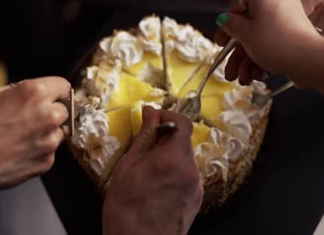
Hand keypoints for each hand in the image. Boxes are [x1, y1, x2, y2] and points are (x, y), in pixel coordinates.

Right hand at [0, 77, 69, 211]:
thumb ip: (22, 90)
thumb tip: (37, 91)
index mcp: (35, 94)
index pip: (64, 86)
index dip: (57, 91)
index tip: (54, 96)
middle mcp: (48, 115)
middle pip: (64, 110)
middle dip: (52, 112)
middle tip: (32, 119)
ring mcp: (50, 140)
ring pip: (60, 131)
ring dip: (47, 132)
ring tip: (22, 136)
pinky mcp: (48, 160)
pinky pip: (51, 151)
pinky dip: (40, 150)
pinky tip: (21, 150)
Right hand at [103, 107, 202, 234]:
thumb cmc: (126, 209)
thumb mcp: (127, 167)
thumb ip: (144, 137)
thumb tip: (150, 113)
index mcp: (173, 158)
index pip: (183, 122)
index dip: (168, 116)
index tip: (153, 119)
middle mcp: (191, 169)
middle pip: (184, 141)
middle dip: (166, 138)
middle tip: (145, 146)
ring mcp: (196, 185)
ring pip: (185, 158)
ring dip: (170, 155)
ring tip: (149, 170)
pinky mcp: (197, 198)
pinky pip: (188, 175)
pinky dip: (175, 171)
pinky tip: (158, 185)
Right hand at [215, 0, 318, 83]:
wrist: (308, 60)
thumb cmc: (278, 43)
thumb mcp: (244, 34)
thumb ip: (230, 25)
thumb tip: (224, 20)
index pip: (239, 8)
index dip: (227, 28)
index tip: (222, 41)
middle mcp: (279, 3)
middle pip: (250, 29)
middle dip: (238, 55)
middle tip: (231, 68)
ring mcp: (290, 19)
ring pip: (261, 40)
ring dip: (249, 62)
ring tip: (244, 78)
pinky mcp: (297, 35)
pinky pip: (275, 45)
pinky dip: (265, 60)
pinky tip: (259, 75)